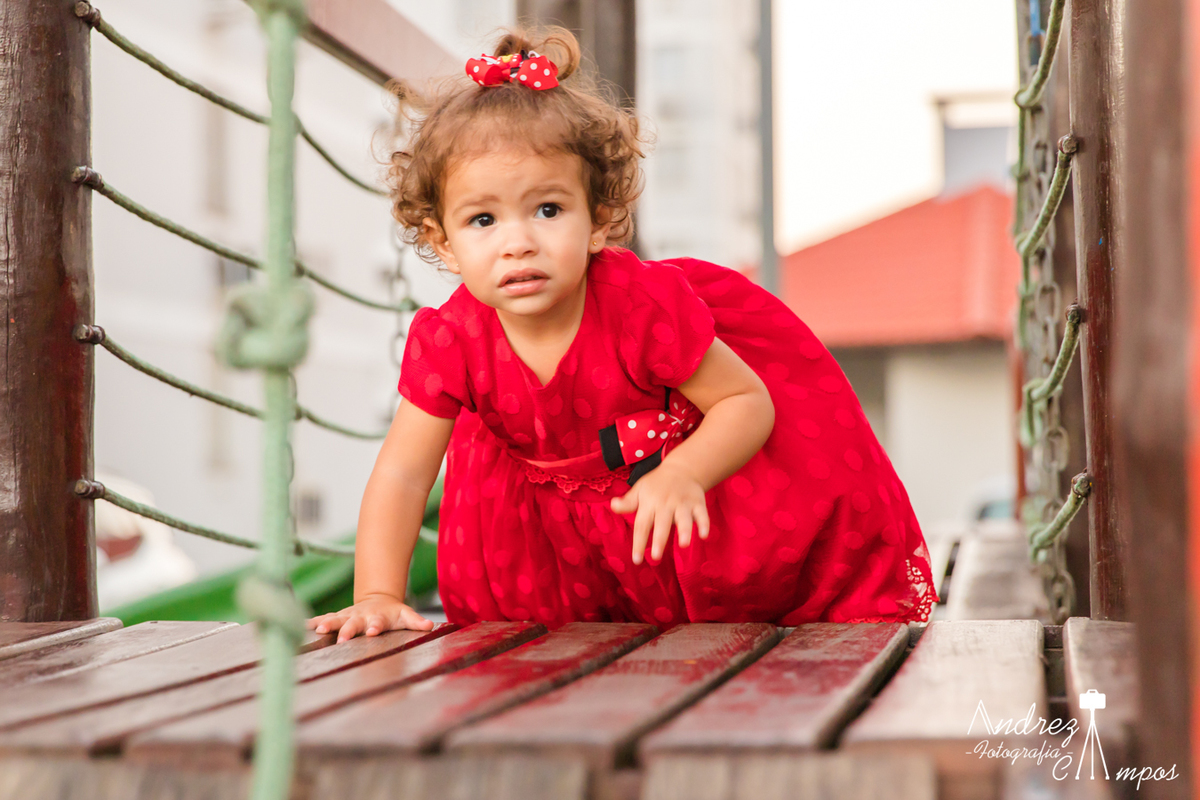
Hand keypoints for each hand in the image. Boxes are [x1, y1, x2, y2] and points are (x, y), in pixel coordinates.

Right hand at [306, 593, 433, 643]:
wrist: (378, 600)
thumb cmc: (393, 613)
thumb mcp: (406, 616)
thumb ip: (416, 621)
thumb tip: (429, 625)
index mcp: (378, 617)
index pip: (377, 623)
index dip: (375, 627)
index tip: (372, 632)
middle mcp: (360, 616)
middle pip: (353, 623)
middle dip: (347, 630)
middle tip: (341, 639)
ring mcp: (347, 616)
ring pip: (335, 619)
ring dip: (326, 624)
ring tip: (318, 630)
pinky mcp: (337, 617)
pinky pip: (322, 619)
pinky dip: (311, 623)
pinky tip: (300, 627)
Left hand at [610, 461, 709, 564]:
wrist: (682, 468)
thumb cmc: (657, 484)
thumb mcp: (639, 490)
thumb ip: (628, 502)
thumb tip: (613, 505)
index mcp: (649, 503)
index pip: (642, 525)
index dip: (638, 543)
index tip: (636, 560)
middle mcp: (666, 504)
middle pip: (662, 524)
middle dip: (659, 540)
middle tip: (656, 558)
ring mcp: (683, 503)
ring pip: (684, 518)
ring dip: (684, 531)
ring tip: (683, 544)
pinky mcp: (698, 503)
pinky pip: (702, 514)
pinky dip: (704, 524)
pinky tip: (704, 535)